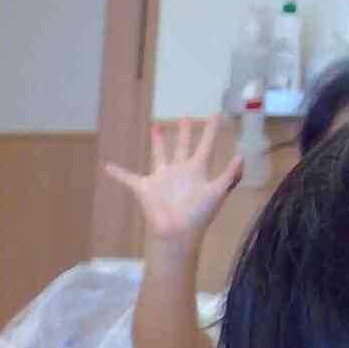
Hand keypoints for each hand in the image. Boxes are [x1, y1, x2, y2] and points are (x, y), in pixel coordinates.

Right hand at [104, 115, 242, 247]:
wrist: (177, 233)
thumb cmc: (199, 215)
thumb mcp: (217, 193)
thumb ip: (229, 175)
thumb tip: (241, 156)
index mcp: (197, 170)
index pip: (205, 145)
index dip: (211, 131)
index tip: (215, 114)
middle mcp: (180, 171)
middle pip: (183, 146)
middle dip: (185, 131)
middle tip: (186, 116)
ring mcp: (162, 178)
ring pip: (159, 154)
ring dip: (158, 142)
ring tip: (155, 126)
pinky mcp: (145, 188)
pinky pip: (129, 178)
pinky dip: (118, 173)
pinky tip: (107, 167)